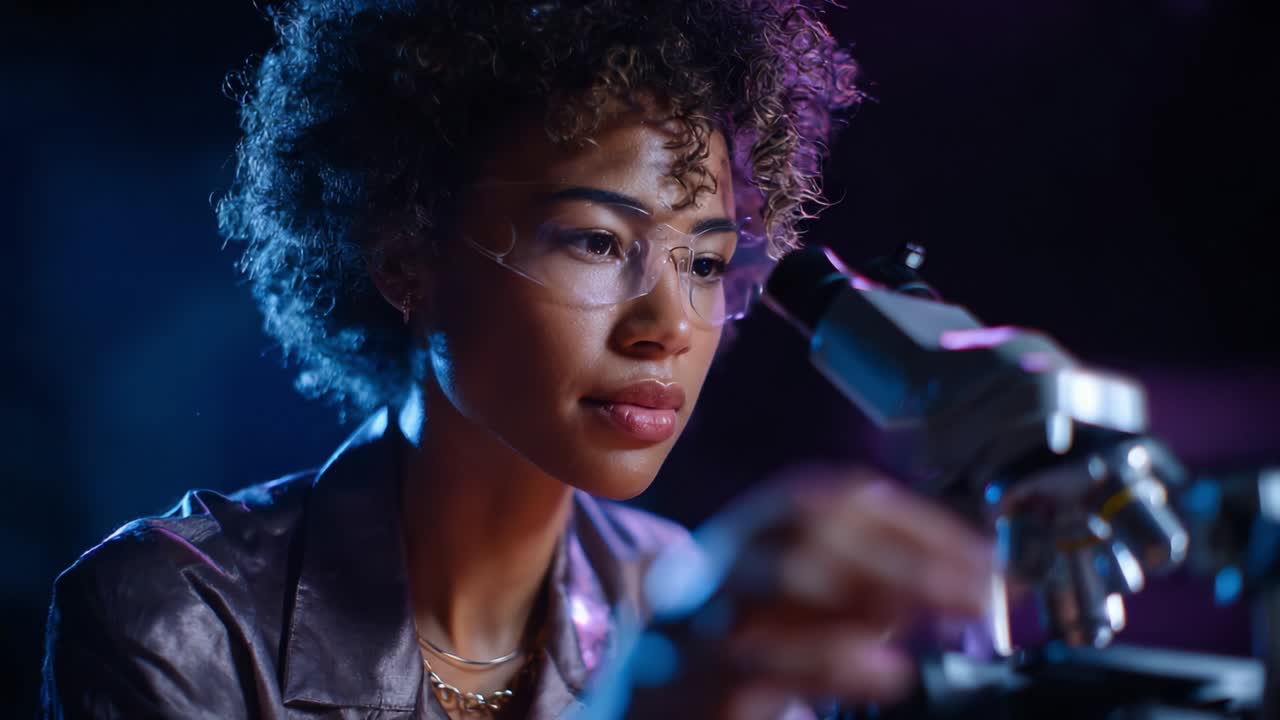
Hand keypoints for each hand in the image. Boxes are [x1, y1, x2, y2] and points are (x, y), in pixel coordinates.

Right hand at [622, 466, 994, 718]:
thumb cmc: (725, 660)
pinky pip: (762, 659)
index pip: (834, 498)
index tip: (983, 556)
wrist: (649, 710)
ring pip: (782, 575)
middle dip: (909, 553)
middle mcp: (720, 561)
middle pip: (811, 526)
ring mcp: (700, 616)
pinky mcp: (694, 681)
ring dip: (876, 589)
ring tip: (946, 615)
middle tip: (982, 590)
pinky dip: (833, 660)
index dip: (915, 520)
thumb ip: (855, 596)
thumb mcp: (794, 614)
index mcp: (748, 537)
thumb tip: (946, 584)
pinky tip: (889, 672)